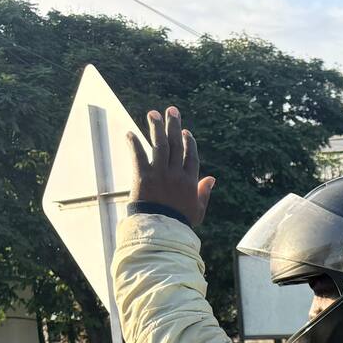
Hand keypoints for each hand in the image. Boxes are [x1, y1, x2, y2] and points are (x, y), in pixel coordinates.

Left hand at [126, 106, 214, 225]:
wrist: (162, 231)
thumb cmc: (181, 223)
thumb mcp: (198, 210)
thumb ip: (204, 192)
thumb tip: (212, 178)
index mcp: (190, 181)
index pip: (191, 155)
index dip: (189, 142)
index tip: (185, 132)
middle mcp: (176, 173)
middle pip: (176, 144)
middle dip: (174, 126)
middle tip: (171, 111)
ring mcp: (160, 173)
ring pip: (160, 145)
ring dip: (156, 128)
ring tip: (153, 114)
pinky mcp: (143, 176)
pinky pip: (138, 156)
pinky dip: (133, 144)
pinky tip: (130, 134)